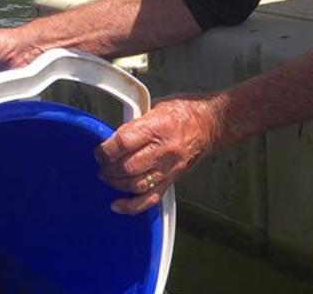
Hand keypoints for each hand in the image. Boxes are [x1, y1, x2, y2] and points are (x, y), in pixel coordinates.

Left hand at [95, 94, 222, 214]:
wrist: (212, 124)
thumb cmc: (186, 113)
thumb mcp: (156, 106)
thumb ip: (135, 123)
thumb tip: (115, 135)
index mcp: (157, 127)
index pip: (123, 143)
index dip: (105, 150)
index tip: (100, 151)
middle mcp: (163, 150)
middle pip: (127, 167)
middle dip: (108, 168)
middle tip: (102, 164)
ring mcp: (168, 168)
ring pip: (135, 185)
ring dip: (116, 184)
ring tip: (109, 177)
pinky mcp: (172, 179)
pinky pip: (150, 198)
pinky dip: (132, 206)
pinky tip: (118, 205)